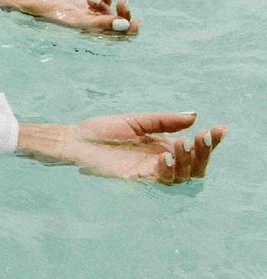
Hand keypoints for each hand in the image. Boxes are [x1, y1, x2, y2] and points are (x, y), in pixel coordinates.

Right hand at [18, 0, 139, 33]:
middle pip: (112, 27)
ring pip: (106, 14)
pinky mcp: (76, 5)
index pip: (112, 38)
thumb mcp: (71, 16)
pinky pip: (97, 5)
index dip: (128, 32)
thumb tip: (124, 25)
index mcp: (83, 35)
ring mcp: (81, 16)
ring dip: (111, 5)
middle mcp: (84, 28)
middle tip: (124, 2)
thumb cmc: (40, 9)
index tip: (137, 22)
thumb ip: (98, 22)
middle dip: (122, 15)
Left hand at [19, 112, 225, 183]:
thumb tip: (194, 116)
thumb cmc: (101, 130)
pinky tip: (165, 156)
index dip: (210, 142)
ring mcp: (148, 171)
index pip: (194, 149)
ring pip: (180, 176)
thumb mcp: (136, 121)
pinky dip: (165, 168)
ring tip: (181, 143)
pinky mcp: (133, 178)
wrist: (75, 139)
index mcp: (163, 147)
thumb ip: (163, 120)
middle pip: (194, 167)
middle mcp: (160, 162)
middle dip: (203, 154)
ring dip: (185, 161)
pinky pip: (156, 178)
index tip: (220, 128)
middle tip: (203, 138)